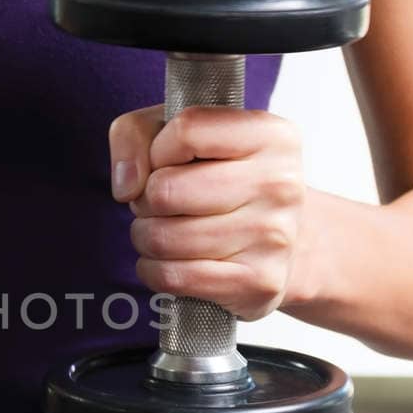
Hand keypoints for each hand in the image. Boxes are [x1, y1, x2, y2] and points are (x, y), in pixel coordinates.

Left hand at [109, 104, 307, 321]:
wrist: (285, 240)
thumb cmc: (221, 178)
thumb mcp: (180, 135)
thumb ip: (135, 134)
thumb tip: (127, 185)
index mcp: (271, 135)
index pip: (186, 130)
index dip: (157, 150)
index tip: (165, 162)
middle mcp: (280, 183)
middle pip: (165, 190)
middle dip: (146, 199)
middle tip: (162, 203)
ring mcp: (273, 236)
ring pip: (163, 238)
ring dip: (147, 236)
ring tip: (167, 229)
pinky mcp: (258, 282)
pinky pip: (172, 277)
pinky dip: (154, 270)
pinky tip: (170, 260)